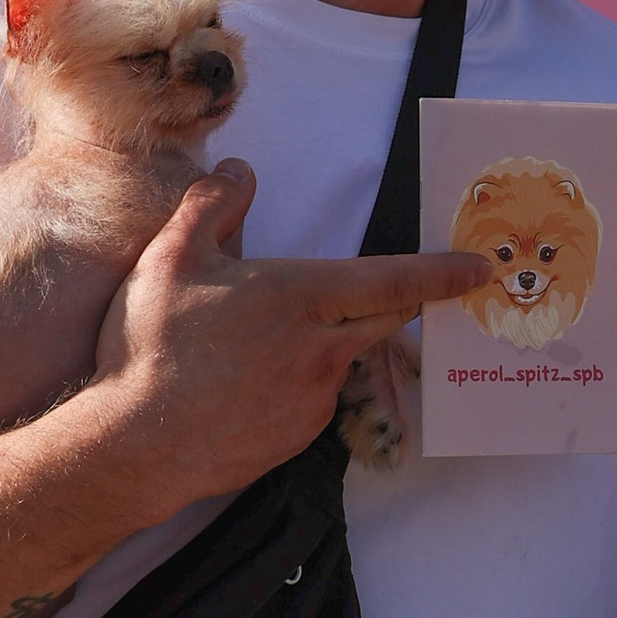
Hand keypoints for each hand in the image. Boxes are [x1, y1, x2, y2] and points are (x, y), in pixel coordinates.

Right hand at [91, 161, 490, 515]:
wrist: (136, 447)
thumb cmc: (150, 348)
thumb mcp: (170, 258)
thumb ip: (213, 205)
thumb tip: (240, 170)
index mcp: (302, 297)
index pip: (392, 279)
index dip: (441, 272)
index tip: (480, 269)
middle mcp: (325, 348)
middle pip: (385, 318)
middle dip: (400, 303)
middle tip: (400, 293)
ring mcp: (318, 397)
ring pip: (344, 357)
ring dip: (328, 343)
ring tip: (259, 346)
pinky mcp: (304, 435)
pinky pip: (316, 397)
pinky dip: (297, 383)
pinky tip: (248, 385)